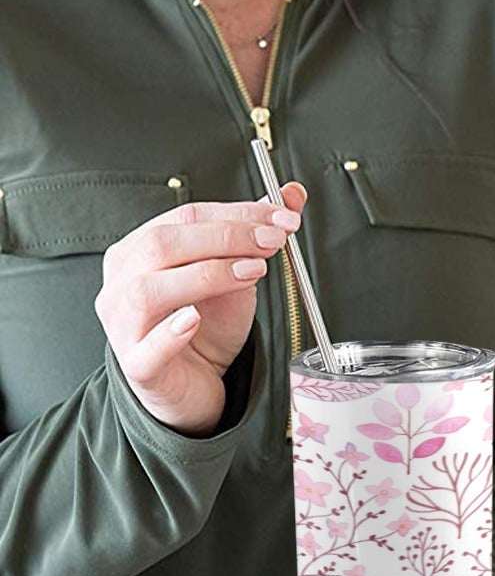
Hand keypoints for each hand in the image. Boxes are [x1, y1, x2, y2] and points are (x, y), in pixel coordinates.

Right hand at [96, 182, 307, 436]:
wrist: (196, 380)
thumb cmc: (207, 323)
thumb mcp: (237, 272)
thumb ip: (258, 234)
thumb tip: (292, 195)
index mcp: (140, 250)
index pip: (185, 217)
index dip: (237, 213)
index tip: (282, 218)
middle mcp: (122, 283)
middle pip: (162, 244)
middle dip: (225, 237)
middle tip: (273, 242)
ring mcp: (123, 326)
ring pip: (148, 291)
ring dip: (206, 275)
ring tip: (251, 273)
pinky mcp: (138, 366)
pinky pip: (146, 349)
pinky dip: (170, 332)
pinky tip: (194, 320)